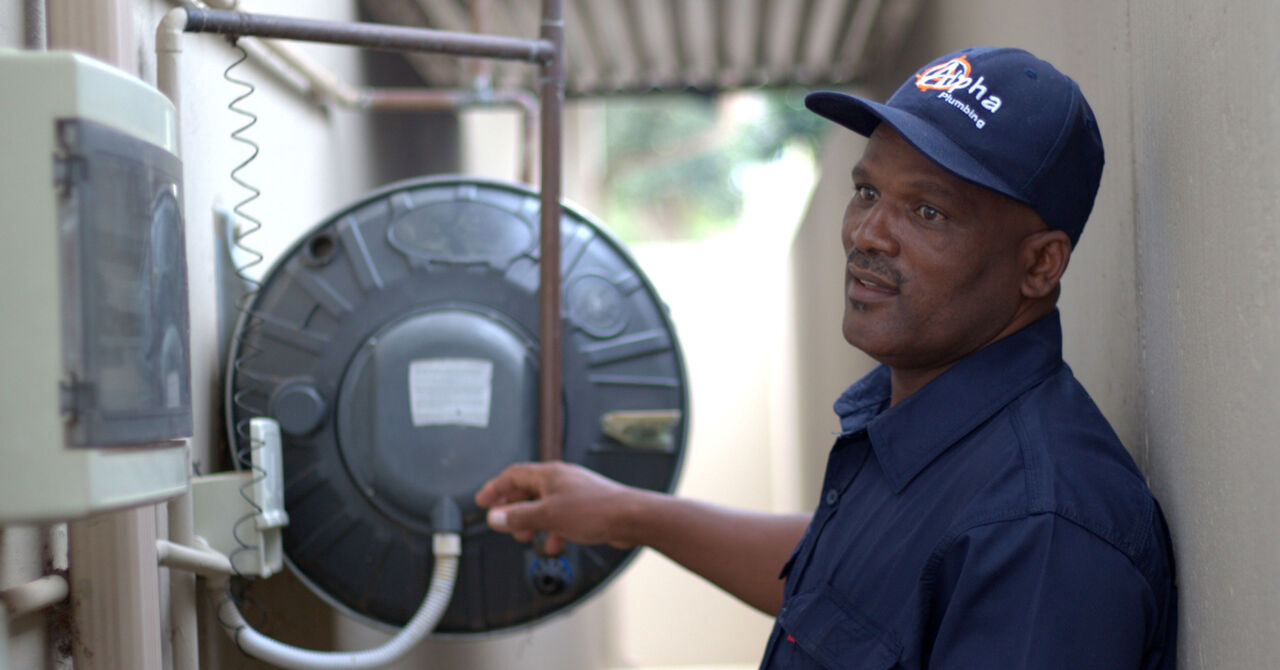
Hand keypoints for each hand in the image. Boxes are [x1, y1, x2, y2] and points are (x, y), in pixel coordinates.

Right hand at [474, 462, 640, 554]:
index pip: (513, 475)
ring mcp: (575, 492)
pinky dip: (554, 530)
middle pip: (528, 490)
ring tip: (527, 537)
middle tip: (504, 523)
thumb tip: (495, 517)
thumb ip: (519, 517)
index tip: (483, 501)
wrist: (631, 517)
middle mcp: (561, 479)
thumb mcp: (548, 516)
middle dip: (514, 509)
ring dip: (533, 522)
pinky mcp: (587, 507)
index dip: (495, 488)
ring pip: (545, 506)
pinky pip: (562, 516)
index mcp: (549, 474)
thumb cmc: (596, 509)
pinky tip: (556, 543)